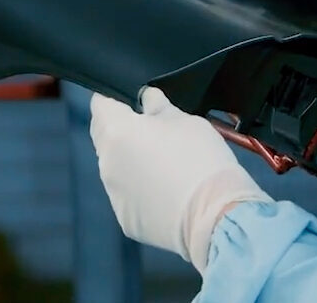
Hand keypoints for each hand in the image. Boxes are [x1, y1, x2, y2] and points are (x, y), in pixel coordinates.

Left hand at [90, 87, 269, 272]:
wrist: (216, 215)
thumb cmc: (201, 160)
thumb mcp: (185, 120)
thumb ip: (158, 106)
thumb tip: (147, 99)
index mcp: (117, 132)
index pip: (100, 104)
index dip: (114, 99)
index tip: (130, 102)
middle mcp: (107, 163)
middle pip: (104, 137)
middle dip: (121, 130)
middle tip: (152, 132)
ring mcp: (114, 194)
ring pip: (115, 168)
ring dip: (131, 162)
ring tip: (164, 165)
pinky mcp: (126, 218)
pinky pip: (127, 196)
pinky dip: (140, 191)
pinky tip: (167, 192)